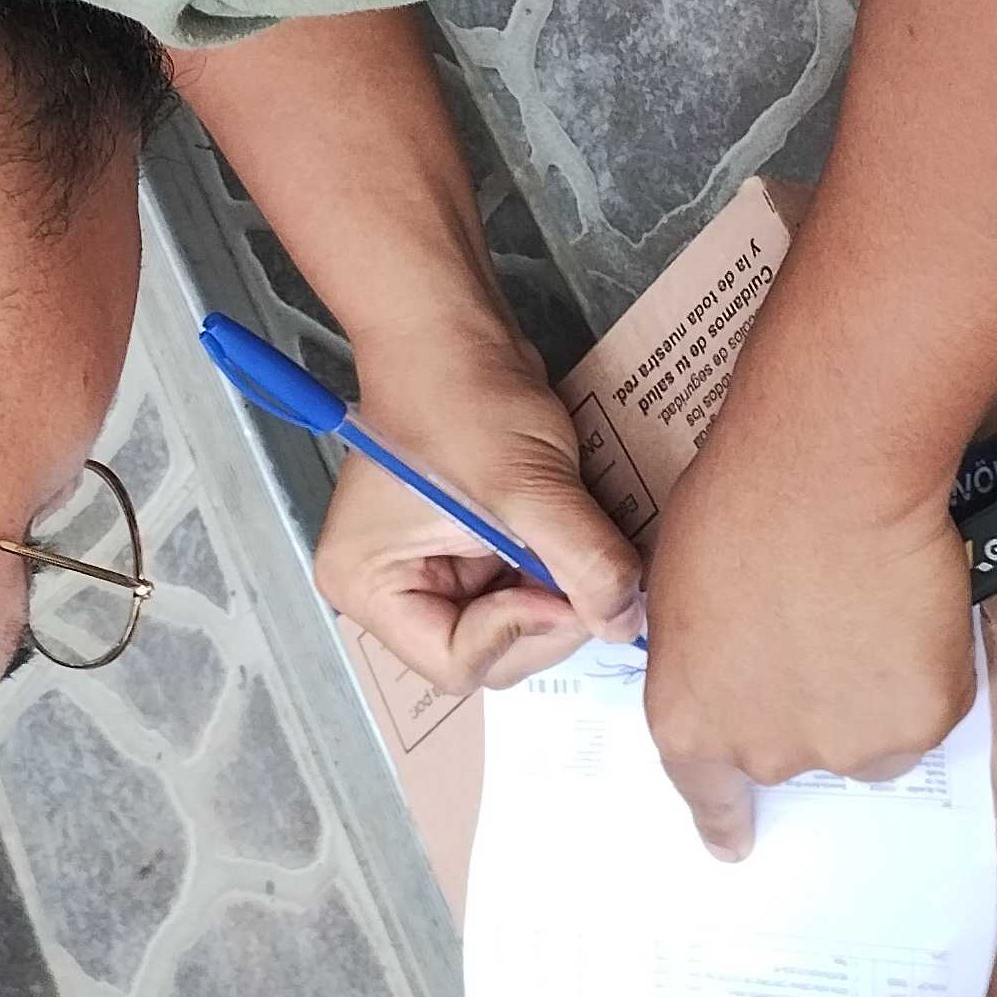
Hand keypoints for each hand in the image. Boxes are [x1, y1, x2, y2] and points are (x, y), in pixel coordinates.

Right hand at [315, 342, 641, 695]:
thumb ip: (584, 563)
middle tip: (588, 568)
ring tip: (578, 539)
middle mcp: (390, 593)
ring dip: (558, 594)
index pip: (456, 663)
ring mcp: (427, 574)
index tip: (565, 585)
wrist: (458, 332)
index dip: (520, 632)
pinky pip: (520, 593)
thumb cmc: (465, 396)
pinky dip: (554, 573)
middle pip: (487, 656)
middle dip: (546, 616)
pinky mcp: (463, 554)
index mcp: (369, 588)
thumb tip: (627, 624)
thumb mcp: (529, 486)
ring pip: (513, 629)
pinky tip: (571, 533)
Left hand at [641, 426, 975, 859]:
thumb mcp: (680, 588)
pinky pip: (928, 708)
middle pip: (796, 753)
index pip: (707, 794)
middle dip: (809, 705)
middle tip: (823, 633)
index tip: (736, 844)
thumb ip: (708, 650)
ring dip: (873, 695)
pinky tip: (912, 609)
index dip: (725, 819)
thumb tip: (736, 657)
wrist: (824, 476)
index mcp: (689, 722)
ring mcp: (847, 746)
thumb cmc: (735, 505)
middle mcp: (765, 753)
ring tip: (869, 611)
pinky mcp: (920, 721)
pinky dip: (927, 669)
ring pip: (869, 739)